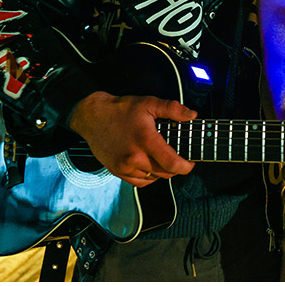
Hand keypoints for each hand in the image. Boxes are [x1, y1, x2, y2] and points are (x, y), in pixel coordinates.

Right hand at [68, 90, 196, 185]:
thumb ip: (172, 109)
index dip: (185, 167)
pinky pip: (139, 182)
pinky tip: (148, 165)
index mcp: (145, 140)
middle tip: (175, 156)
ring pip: (153, 178)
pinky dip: (148, 177)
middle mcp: (135, 157)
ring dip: (160, 171)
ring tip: (160, 158)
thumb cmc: (120, 110)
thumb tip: (191, 115)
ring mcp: (125, 166)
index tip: (190, 163)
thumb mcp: (148, 103)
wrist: (93, 117)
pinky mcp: (117, 171)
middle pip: (164, 173)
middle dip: (174, 167)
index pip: (171, 163)